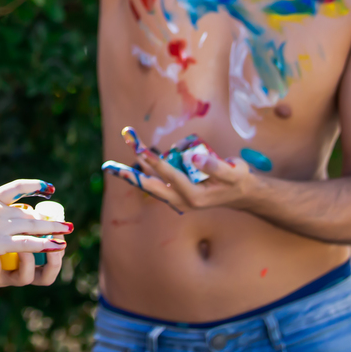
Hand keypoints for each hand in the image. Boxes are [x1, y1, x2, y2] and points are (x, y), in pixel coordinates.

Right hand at [0, 161, 69, 273]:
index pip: (15, 188)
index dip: (33, 187)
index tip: (48, 187)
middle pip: (29, 212)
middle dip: (48, 216)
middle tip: (64, 220)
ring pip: (33, 226)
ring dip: (53, 229)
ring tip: (68, 230)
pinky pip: (27, 244)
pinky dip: (44, 245)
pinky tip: (57, 246)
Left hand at [102, 126, 260, 213]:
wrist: (241, 193)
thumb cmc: (238, 180)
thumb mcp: (234, 172)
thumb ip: (216, 166)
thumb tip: (194, 156)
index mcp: (194, 197)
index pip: (170, 176)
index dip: (155, 162)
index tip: (142, 150)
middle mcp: (182, 200)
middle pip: (151, 187)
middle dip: (131, 176)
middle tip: (109, 167)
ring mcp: (178, 198)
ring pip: (152, 184)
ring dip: (135, 172)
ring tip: (114, 164)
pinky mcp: (177, 193)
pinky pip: (158, 181)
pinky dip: (147, 171)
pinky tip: (138, 159)